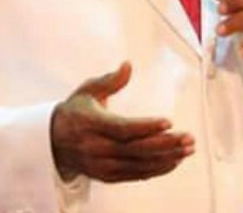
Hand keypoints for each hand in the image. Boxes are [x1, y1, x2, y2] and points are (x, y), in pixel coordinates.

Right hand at [50, 62, 194, 182]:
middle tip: (188, 138)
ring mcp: (101, 165)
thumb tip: (128, 65)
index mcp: (90, 124)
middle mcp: (95, 148)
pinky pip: (136, 175)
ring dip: (166, 158)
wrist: (54, 141)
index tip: (168, 121)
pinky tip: (174, 161)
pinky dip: (157, 169)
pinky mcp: (107, 176)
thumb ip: (110, 80)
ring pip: (138, 165)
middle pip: (135, 149)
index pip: (122, 129)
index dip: (146, 127)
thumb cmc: (76, 111)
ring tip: (187, 149)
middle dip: (165, 144)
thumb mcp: (87, 90)